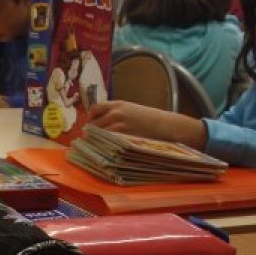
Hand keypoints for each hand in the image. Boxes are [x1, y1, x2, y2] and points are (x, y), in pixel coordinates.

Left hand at [88, 100, 208, 149]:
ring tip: (97, 146)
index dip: (90, 118)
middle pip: (93, 124)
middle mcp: (116, 113)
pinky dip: (103, 146)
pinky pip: (106, 142)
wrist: (165, 125)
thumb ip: (116, 113)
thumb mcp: (131, 110)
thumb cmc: (149, 119)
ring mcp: (119, 126)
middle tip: (91, 140)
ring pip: (98, 135)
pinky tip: (105, 150)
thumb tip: (100, 123)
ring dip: (95, 141)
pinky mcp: (123, 137)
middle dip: (91, 132)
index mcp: (118, 104)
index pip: (94, 109)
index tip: (90, 125)